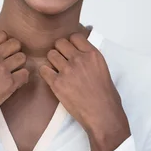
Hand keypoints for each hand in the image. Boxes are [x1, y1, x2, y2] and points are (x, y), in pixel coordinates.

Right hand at [0, 31, 28, 141]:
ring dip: (19, 64)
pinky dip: (22, 77)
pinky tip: (15, 82)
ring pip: (22, 57)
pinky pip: (25, 74)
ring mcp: (2, 70)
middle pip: (15, 44)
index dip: (4, 41)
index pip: (1, 34)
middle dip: (14, 50)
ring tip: (13, 71)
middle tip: (10, 60)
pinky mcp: (9, 84)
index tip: (2, 49)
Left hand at [39, 33, 129, 150]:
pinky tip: (52, 78)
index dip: (70, 43)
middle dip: (59, 50)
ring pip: (50, 54)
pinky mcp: (57, 84)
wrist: (102, 115)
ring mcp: (67, 71)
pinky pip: (44, 70)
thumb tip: (80, 53)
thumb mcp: (103, 69)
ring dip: (52, 61)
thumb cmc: (106, 96)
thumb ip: (90, 59)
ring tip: (57, 70)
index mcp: (93, 54)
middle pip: (60, 43)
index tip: (70, 50)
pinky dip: (45, 73)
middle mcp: (79, 59)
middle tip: (62, 60)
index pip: (74, 36)